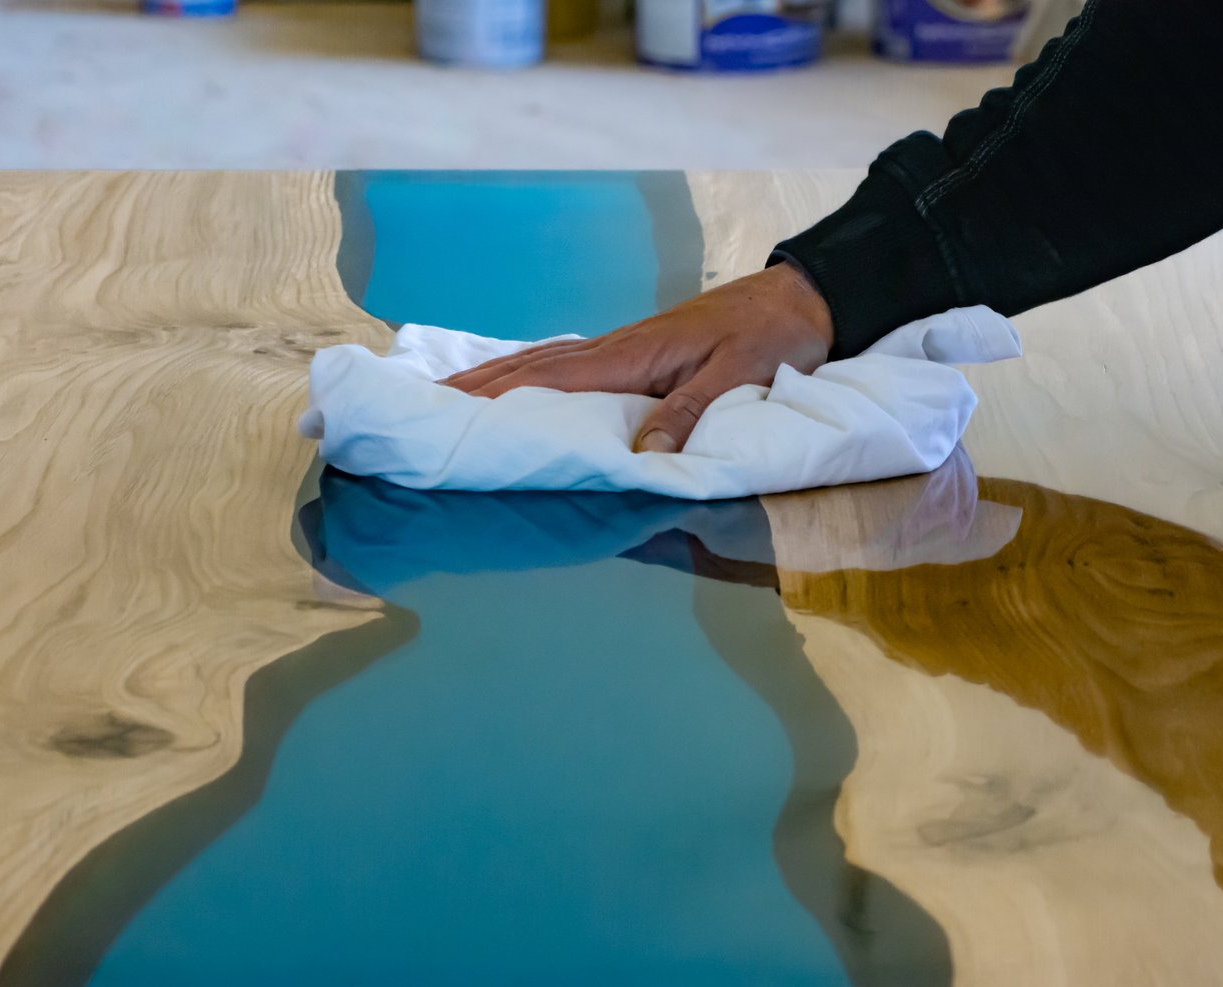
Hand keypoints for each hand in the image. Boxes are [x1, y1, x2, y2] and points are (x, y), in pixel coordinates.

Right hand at [439, 262, 835, 452]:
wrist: (802, 297)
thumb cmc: (774, 336)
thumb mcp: (740, 377)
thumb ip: (690, 413)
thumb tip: (640, 452)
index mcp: (635, 353)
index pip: (552, 377)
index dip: (499, 394)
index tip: (449, 410)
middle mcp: (618, 346)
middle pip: (532, 366)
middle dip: (475, 386)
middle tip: (420, 404)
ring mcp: (623, 346)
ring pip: (543, 362)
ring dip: (492, 377)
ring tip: (446, 394)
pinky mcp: (634, 351)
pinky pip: (566, 364)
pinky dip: (527, 371)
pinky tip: (511, 379)